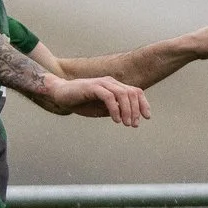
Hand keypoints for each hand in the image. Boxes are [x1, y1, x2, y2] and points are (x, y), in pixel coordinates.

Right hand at [33, 74, 149, 124]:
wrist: (60, 94)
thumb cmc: (81, 102)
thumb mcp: (101, 108)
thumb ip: (115, 110)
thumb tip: (129, 117)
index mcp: (114, 86)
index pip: (135, 91)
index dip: (143, 104)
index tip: (146, 117)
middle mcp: (110, 82)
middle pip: (132, 93)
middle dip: (136, 110)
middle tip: (133, 125)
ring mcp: (102, 83)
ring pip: (122, 94)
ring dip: (127, 110)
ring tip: (126, 124)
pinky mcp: (92, 87)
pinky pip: (109, 97)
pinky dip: (115, 109)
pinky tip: (115, 120)